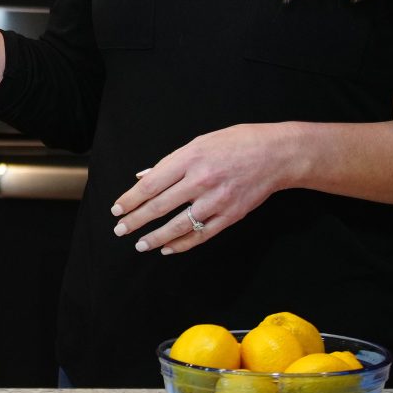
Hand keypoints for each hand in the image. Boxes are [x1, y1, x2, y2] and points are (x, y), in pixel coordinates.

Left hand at [108, 123, 297, 253]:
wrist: (276, 155)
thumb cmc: (236, 143)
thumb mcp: (198, 143)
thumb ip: (169, 162)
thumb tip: (143, 177)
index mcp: (189, 159)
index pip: (150, 185)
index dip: (130, 200)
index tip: (117, 210)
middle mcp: (200, 181)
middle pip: (159, 206)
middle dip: (136, 221)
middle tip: (120, 230)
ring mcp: (216, 201)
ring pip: (178, 225)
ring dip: (155, 238)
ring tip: (140, 245)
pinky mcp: (230, 215)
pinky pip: (201, 234)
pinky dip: (182, 244)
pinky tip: (168, 249)